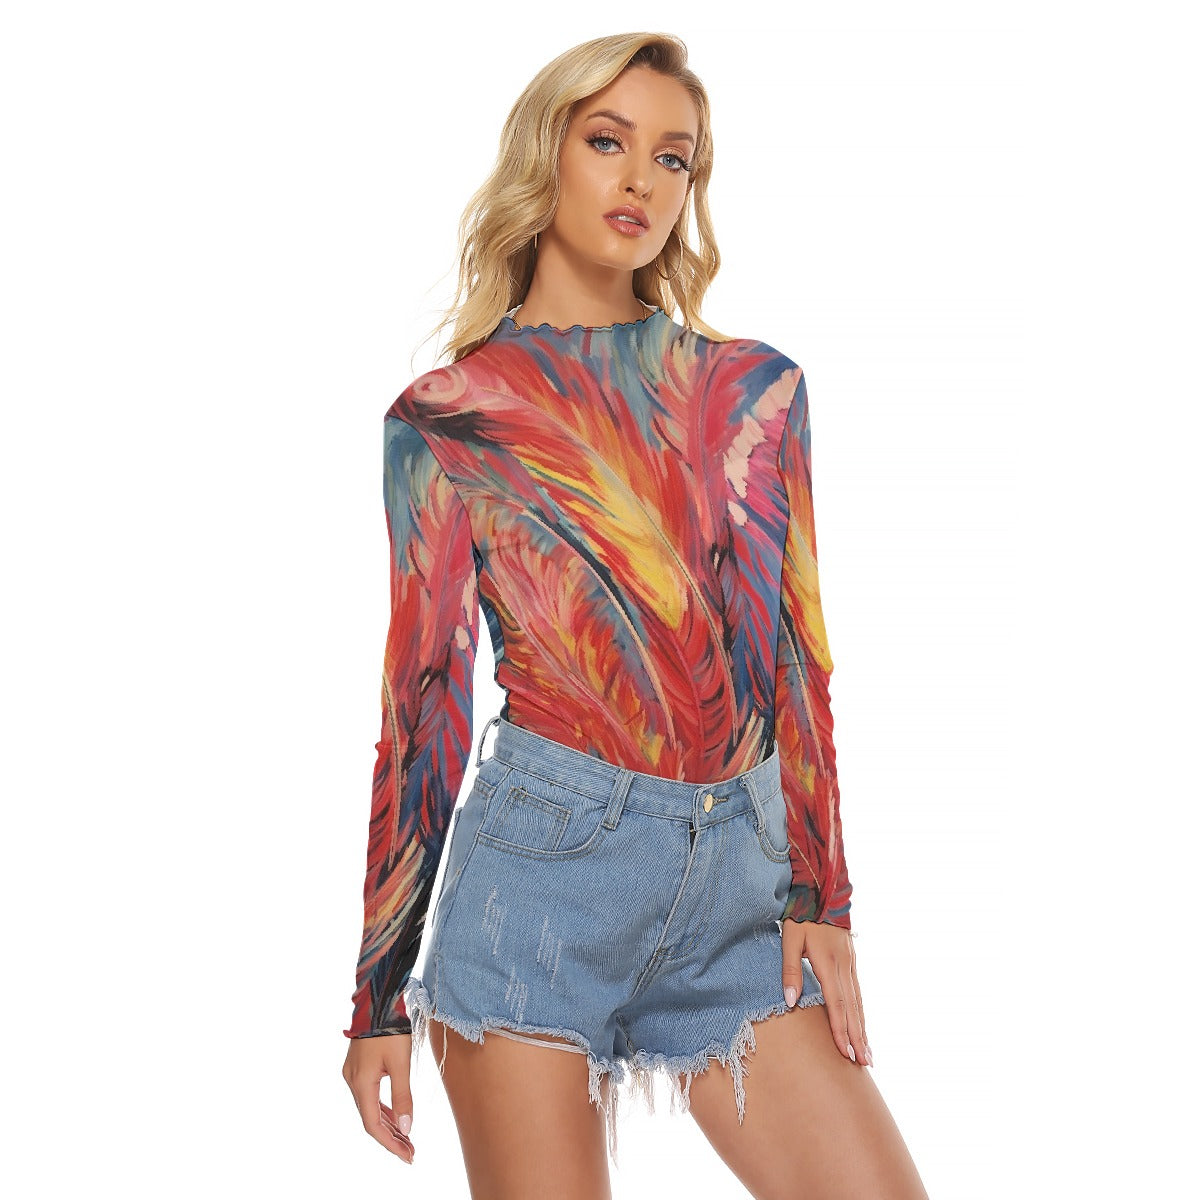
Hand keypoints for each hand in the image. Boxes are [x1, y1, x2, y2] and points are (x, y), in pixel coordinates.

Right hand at [343, 1033, 416, 1161]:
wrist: (378, 1000)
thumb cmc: (390, 1029)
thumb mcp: (401, 1063)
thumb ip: (403, 1096)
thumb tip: (406, 1128)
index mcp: (361, 1084)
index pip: (373, 1125)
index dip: (390, 1143)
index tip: (408, 1156)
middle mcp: (352, 1082)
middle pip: (370, 1119)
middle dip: (391, 1137)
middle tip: (411, 1151)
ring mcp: (353, 1074)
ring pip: (370, 1107)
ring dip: (388, 1123)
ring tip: (407, 1138)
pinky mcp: (358, 1066)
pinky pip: (370, 1095)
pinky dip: (383, 1107)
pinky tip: (396, 1115)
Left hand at [781, 918, 873, 1066]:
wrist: (822, 892)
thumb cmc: (801, 916)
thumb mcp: (789, 939)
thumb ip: (790, 969)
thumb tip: (790, 1002)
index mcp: (829, 963)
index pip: (837, 1004)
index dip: (841, 1030)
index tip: (846, 1053)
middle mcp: (844, 966)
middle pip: (853, 1008)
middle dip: (858, 1037)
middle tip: (866, 1064)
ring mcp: (851, 963)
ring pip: (859, 1002)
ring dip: (863, 1028)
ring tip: (869, 1054)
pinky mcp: (852, 961)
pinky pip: (858, 992)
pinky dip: (861, 1012)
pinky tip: (862, 1025)